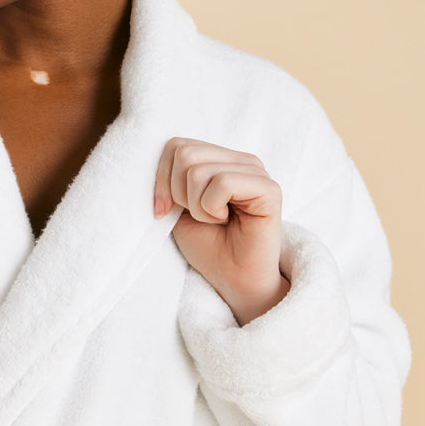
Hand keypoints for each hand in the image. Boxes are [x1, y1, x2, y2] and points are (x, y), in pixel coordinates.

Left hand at [154, 137, 289, 325]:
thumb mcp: (177, 210)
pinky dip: (212, 208)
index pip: (176, 145)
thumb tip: (156, 161)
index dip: (161, 181)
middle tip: (198, 216)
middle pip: (184, 153)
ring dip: (196, 206)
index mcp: (219, 160)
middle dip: (178, 194)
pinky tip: (226, 220)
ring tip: (214, 220)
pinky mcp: (268, 188)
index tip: (165, 212)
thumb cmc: (207, 247)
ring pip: (198, 170)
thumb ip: (170, 180)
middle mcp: (239, 160)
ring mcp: (256, 171)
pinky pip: (222, 183)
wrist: (232, 280)